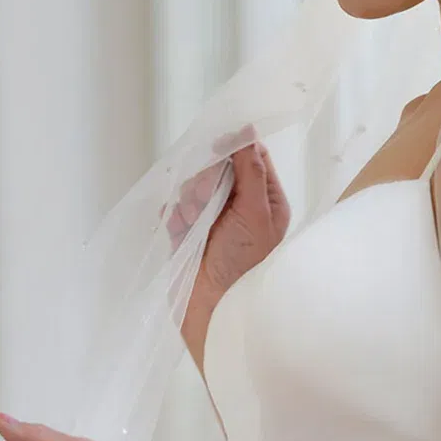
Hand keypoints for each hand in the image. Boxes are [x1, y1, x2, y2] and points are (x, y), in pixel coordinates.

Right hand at [167, 135, 291, 360]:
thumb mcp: (254, 212)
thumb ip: (250, 170)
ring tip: (195, 223)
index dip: (234, 148)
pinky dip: (175, 216)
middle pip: (217, 166)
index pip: (252, 157)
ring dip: (190, 200)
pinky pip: (174, 206)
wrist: (211, 308)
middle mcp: (240, 205)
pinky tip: (181, 232)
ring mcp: (213, 217)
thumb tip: (247, 131)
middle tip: (205, 200)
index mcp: (266, 199)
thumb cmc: (243, 264)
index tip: (219, 148)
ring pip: (192, 184)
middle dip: (206, 180)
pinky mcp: (187, 229)